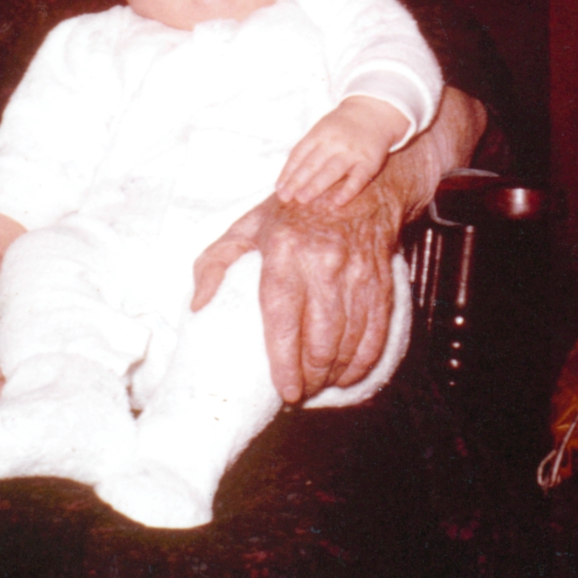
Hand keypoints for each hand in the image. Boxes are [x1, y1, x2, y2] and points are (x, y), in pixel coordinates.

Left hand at [191, 191, 399, 402]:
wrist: (349, 185)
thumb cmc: (290, 212)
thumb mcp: (244, 228)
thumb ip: (214, 265)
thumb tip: (198, 307)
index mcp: (283, 251)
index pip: (282, 318)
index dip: (284, 361)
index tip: (284, 389)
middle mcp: (322, 263)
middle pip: (320, 339)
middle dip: (311, 376)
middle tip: (300, 392)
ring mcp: (355, 272)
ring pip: (348, 341)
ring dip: (335, 373)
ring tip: (318, 386)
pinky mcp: (379, 280)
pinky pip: (376, 332)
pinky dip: (364, 362)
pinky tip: (349, 375)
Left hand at [274, 95, 403, 206]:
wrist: (374, 112)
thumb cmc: (341, 127)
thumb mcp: (322, 129)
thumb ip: (308, 148)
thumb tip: (288, 176)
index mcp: (319, 133)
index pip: (299, 154)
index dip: (288, 171)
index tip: (279, 188)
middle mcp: (334, 142)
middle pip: (312, 163)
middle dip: (297, 181)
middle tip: (285, 197)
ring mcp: (352, 152)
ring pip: (331, 171)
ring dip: (315, 186)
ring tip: (302, 199)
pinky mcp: (369, 162)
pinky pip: (358, 178)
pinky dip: (348, 191)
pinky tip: (337, 202)